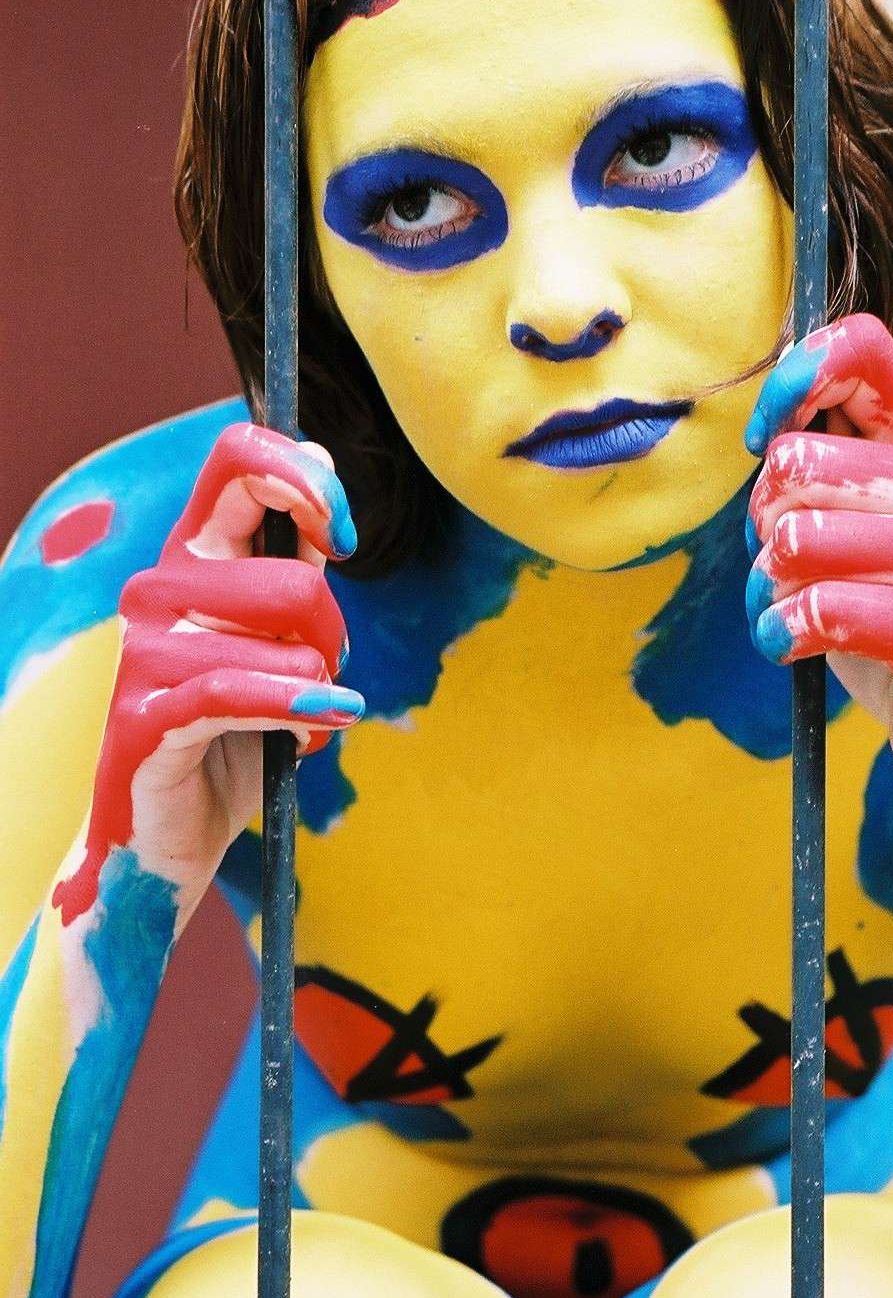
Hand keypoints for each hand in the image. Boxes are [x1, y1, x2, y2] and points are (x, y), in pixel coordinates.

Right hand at [53, 424, 362, 927]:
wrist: (171, 839)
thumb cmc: (235, 737)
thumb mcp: (280, 640)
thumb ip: (296, 561)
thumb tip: (323, 458)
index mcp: (191, 558)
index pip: (236, 460)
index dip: (308, 484)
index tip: (344, 539)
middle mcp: (157, 591)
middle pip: (295, 582)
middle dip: (334, 640)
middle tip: (322, 679)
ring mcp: (143, 654)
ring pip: (284, 647)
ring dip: (318, 693)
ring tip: (302, 722)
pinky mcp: (145, 718)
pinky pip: (238, 693)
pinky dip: (296, 711)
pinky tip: (322, 725)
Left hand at [744, 315, 892, 988]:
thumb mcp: (858, 530)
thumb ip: (818, 472)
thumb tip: (764, 438)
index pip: (863, 349)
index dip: (792, 381)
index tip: (765, 444)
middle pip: (794, 462)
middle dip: (760, 526)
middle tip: (784, 572)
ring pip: (793, 539)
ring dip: (763, 592)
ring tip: (787, 617)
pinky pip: (816, 609)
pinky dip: (780, 636)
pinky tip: (792, 650)